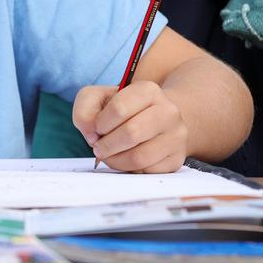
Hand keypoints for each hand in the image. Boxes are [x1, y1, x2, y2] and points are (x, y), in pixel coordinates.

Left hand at [72, 81, 188, 172]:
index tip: (98, 128)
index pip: (120, 107)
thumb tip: (91, 133)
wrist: (153, 120)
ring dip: (115, 160)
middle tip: (99, 147)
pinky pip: (147, 171)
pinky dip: (130, 170)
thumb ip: (85, 108)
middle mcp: (168, 111)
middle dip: (107, 145)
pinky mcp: (177, 158)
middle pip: (132, 133)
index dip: (101, 123)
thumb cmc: (122, 110)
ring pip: (140, 157)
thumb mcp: (98, 98)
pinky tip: (126, 160)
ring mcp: (176, 136)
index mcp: (149, 90)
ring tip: (109, 155)